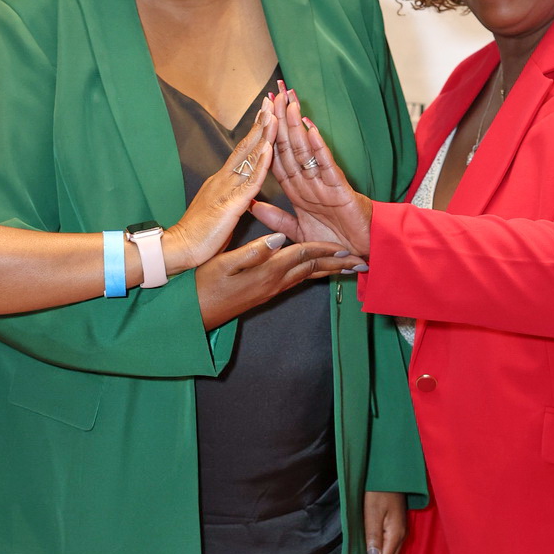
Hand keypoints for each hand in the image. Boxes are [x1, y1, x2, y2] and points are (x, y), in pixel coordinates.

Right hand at [161, 102, 274, 274]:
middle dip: (259, 125)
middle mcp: (223, 180)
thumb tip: (246, 198)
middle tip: (270, 102)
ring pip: (249, 159)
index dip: (255, 135)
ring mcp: (226, 190)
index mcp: (222, 183)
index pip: (242, 154)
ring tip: (273, 115)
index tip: (265, 116)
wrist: (178, 250)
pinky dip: (260, 164)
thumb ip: (232, 203)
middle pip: (245, 148)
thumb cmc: (198, 238)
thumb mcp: (219, 215)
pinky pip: (250, 182)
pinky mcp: (230, 205)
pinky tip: (268, 148)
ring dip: (262, 136)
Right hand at [196, 231, 353, 330]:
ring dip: (328, 271)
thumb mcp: (223, 264)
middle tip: (360, 262)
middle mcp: (274, 283)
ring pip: (306, 277)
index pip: (302, 255)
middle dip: (337, 264)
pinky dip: (311, 274)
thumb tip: (279, 238)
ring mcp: (270, 291)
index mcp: (266, 272)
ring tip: (347, 268)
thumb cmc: (202, 286)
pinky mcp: (264, 294)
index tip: (346, 246)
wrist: (193, 315)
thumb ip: (253, 251)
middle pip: (312, 269)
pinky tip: (315, 272)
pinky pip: (296, 281)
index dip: (324, 248)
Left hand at [248, 84, 373, 259]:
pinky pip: (327, 166)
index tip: (259, 116)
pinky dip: (319, 148)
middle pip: (290, 148)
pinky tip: (312, 130)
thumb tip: (252, 204)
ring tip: (288, 104)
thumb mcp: (298, 232)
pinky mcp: (340, 190)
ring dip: (296, 127)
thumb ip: (276, 218)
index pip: (278, 159)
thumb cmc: (334, 242)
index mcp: (298, 191)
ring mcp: (324, 184)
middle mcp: (309, 183)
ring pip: (306, 151)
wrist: (362, 254)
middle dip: (280, 122)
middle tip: (273, 95)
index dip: (267, 138)